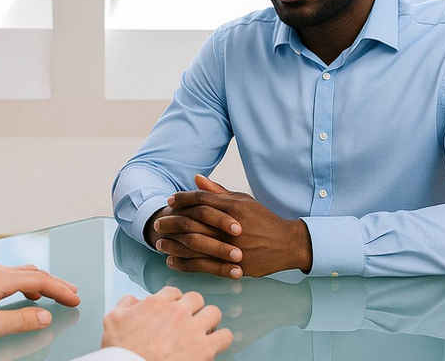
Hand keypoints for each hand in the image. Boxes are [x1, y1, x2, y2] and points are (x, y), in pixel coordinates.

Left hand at [0, 263, 79, 348]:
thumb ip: (19, 320)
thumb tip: (44, 316)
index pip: (39, 281)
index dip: (60, 289)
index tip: (75, 298)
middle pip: (34, 272)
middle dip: (55, 283)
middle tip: (72, 294)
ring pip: (22, 273)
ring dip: (41, 282)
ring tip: (54, 294)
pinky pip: (10, 276)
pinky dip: (26, 283)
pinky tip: (25, 293)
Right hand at [101, 286, 232, 360]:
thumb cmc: (122, 350)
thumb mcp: (113, 319)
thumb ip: (125, 304)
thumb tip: (133, 300)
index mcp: (158, 303)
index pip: (174, 292)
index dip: (173, 302)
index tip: (172, 310)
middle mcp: (178, 312)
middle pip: (196, 298)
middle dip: (193, 309)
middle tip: (188, 320)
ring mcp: (193, 330)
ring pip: (214, 313)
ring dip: (209, 321)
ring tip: (203, 331)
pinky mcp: (204, 349)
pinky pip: (225, 336)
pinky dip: (222, 339)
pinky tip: (214, 345)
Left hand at [155, 175, 312, 277]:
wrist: (286, 244)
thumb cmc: (262, 219)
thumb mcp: (243, 200)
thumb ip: (218, 191)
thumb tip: (196, 178)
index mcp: (233, 207)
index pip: (201, 199)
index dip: (183, 199)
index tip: (170, 201)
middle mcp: (231, 226)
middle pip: (194, 222)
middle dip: (172, 222)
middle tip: (158, 223)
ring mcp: (233, 247)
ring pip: (195, 245)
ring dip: (174, 244)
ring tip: (159, 244)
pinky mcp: (234, 265)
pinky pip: (203, 265)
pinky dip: (185, 264)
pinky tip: (172, 262)